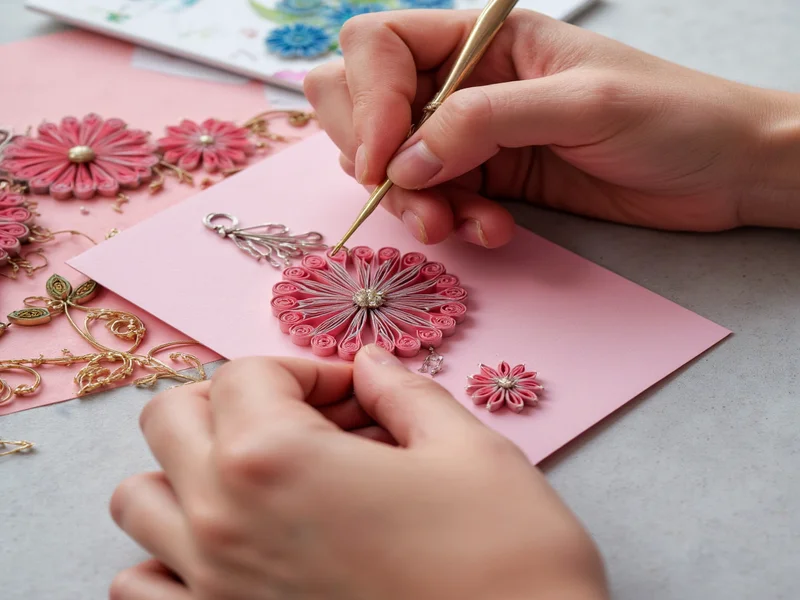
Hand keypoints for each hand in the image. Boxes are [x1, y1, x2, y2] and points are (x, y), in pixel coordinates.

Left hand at [109, 346, 607, 599]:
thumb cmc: (504, 564)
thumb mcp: (469, 451)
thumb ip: (405, 392)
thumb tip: (372, 368)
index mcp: (277, 459)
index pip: (245, 373)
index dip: (308, 369)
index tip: (354, 393)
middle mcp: (222, 524)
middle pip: (170, 418)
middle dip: (236, 401)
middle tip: (305, 419)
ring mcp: (212, 589)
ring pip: (140, 500)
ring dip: (189, 470)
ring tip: (265, 479)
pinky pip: (144, 587)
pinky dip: (169, 557)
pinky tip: (236, 550)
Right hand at [304, 9, 799, 246]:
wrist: (724, 172)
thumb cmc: (672, 116)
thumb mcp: (579, 104)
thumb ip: (484, 123)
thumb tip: (403, 161)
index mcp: (483, 38)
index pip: (381, 46)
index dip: (368, 100)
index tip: (382, 159)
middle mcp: (467, 82)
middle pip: (368, 105)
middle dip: (377, 156)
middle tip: (415, 199)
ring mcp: (475, 136)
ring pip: (398, 165)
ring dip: (418, 203)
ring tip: (461, 227)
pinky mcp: (491, 180)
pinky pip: (440, 201)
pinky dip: (453, 222)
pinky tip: (494, 231)